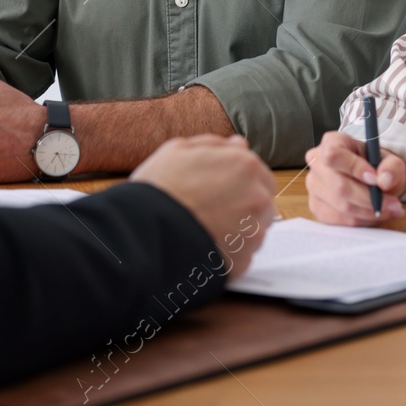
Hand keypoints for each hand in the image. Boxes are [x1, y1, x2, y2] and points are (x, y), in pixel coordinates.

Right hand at [132, 135, 276, 273]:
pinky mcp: (243, 261)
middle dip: (244, 204)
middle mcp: (257, 198)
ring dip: (237, 228)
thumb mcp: (178, 150)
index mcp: (245, 166)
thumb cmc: (158, 189)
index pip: (259, 173)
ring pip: (254, 230)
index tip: (220, 188)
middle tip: (211, 208)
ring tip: (204, 227)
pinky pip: (242, 254)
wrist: (144, 233)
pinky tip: (204, 244)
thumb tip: (237, 144)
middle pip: (262, 202)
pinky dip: (228, 251)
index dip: (239, 180)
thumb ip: (214, 145)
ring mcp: (253, 232)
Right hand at [304, 130, 405, 226]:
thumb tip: (384, 181)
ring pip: (341, 206)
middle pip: (339, 186)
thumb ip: (392, 167)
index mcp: (332, 142)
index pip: (334, 155)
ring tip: (390, 210)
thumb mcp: (391, 161)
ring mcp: (314, 186)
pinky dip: (361, 221)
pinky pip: (338, 220)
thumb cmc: (376, 166)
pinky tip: (374, 215)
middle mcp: (316, 162)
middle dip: (369, 199)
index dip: (355, 169)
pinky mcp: (316, 206)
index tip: (377, 180)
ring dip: (369, 212)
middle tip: (394, 204)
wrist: (370, 179)